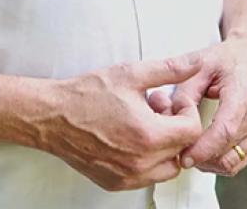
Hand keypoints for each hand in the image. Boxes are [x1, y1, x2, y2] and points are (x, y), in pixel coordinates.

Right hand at [36, 52, 207, 190]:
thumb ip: (168, 69)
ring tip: (144, 123)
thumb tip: (194, 63)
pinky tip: (131, 137)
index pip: (192, 131)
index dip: (186, 111)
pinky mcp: (116, 184)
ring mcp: (129, 177)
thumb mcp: (131, 74)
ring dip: (164, 146)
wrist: (52, 117)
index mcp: (148, 135)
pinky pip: (147, 176)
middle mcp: (141, 162)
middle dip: (175, 127)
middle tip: (155, 108)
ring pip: (168, 168)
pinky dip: (148, 159)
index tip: (170, 100)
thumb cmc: (87, 94)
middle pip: (183, 150)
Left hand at [147, 37, 246, 176]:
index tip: (182, 156)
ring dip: (208, 163)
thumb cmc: (228, 59)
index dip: (202, 149)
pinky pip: (238, 161)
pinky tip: (204, 148)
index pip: (225, 131)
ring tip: (189, 148)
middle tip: (177, 150)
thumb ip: (184, 92)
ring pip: (231, 164)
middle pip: (226, 153)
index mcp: (244, 94)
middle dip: (199, 158)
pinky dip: (219, 161)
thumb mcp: (200, 65)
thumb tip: (170, 120)